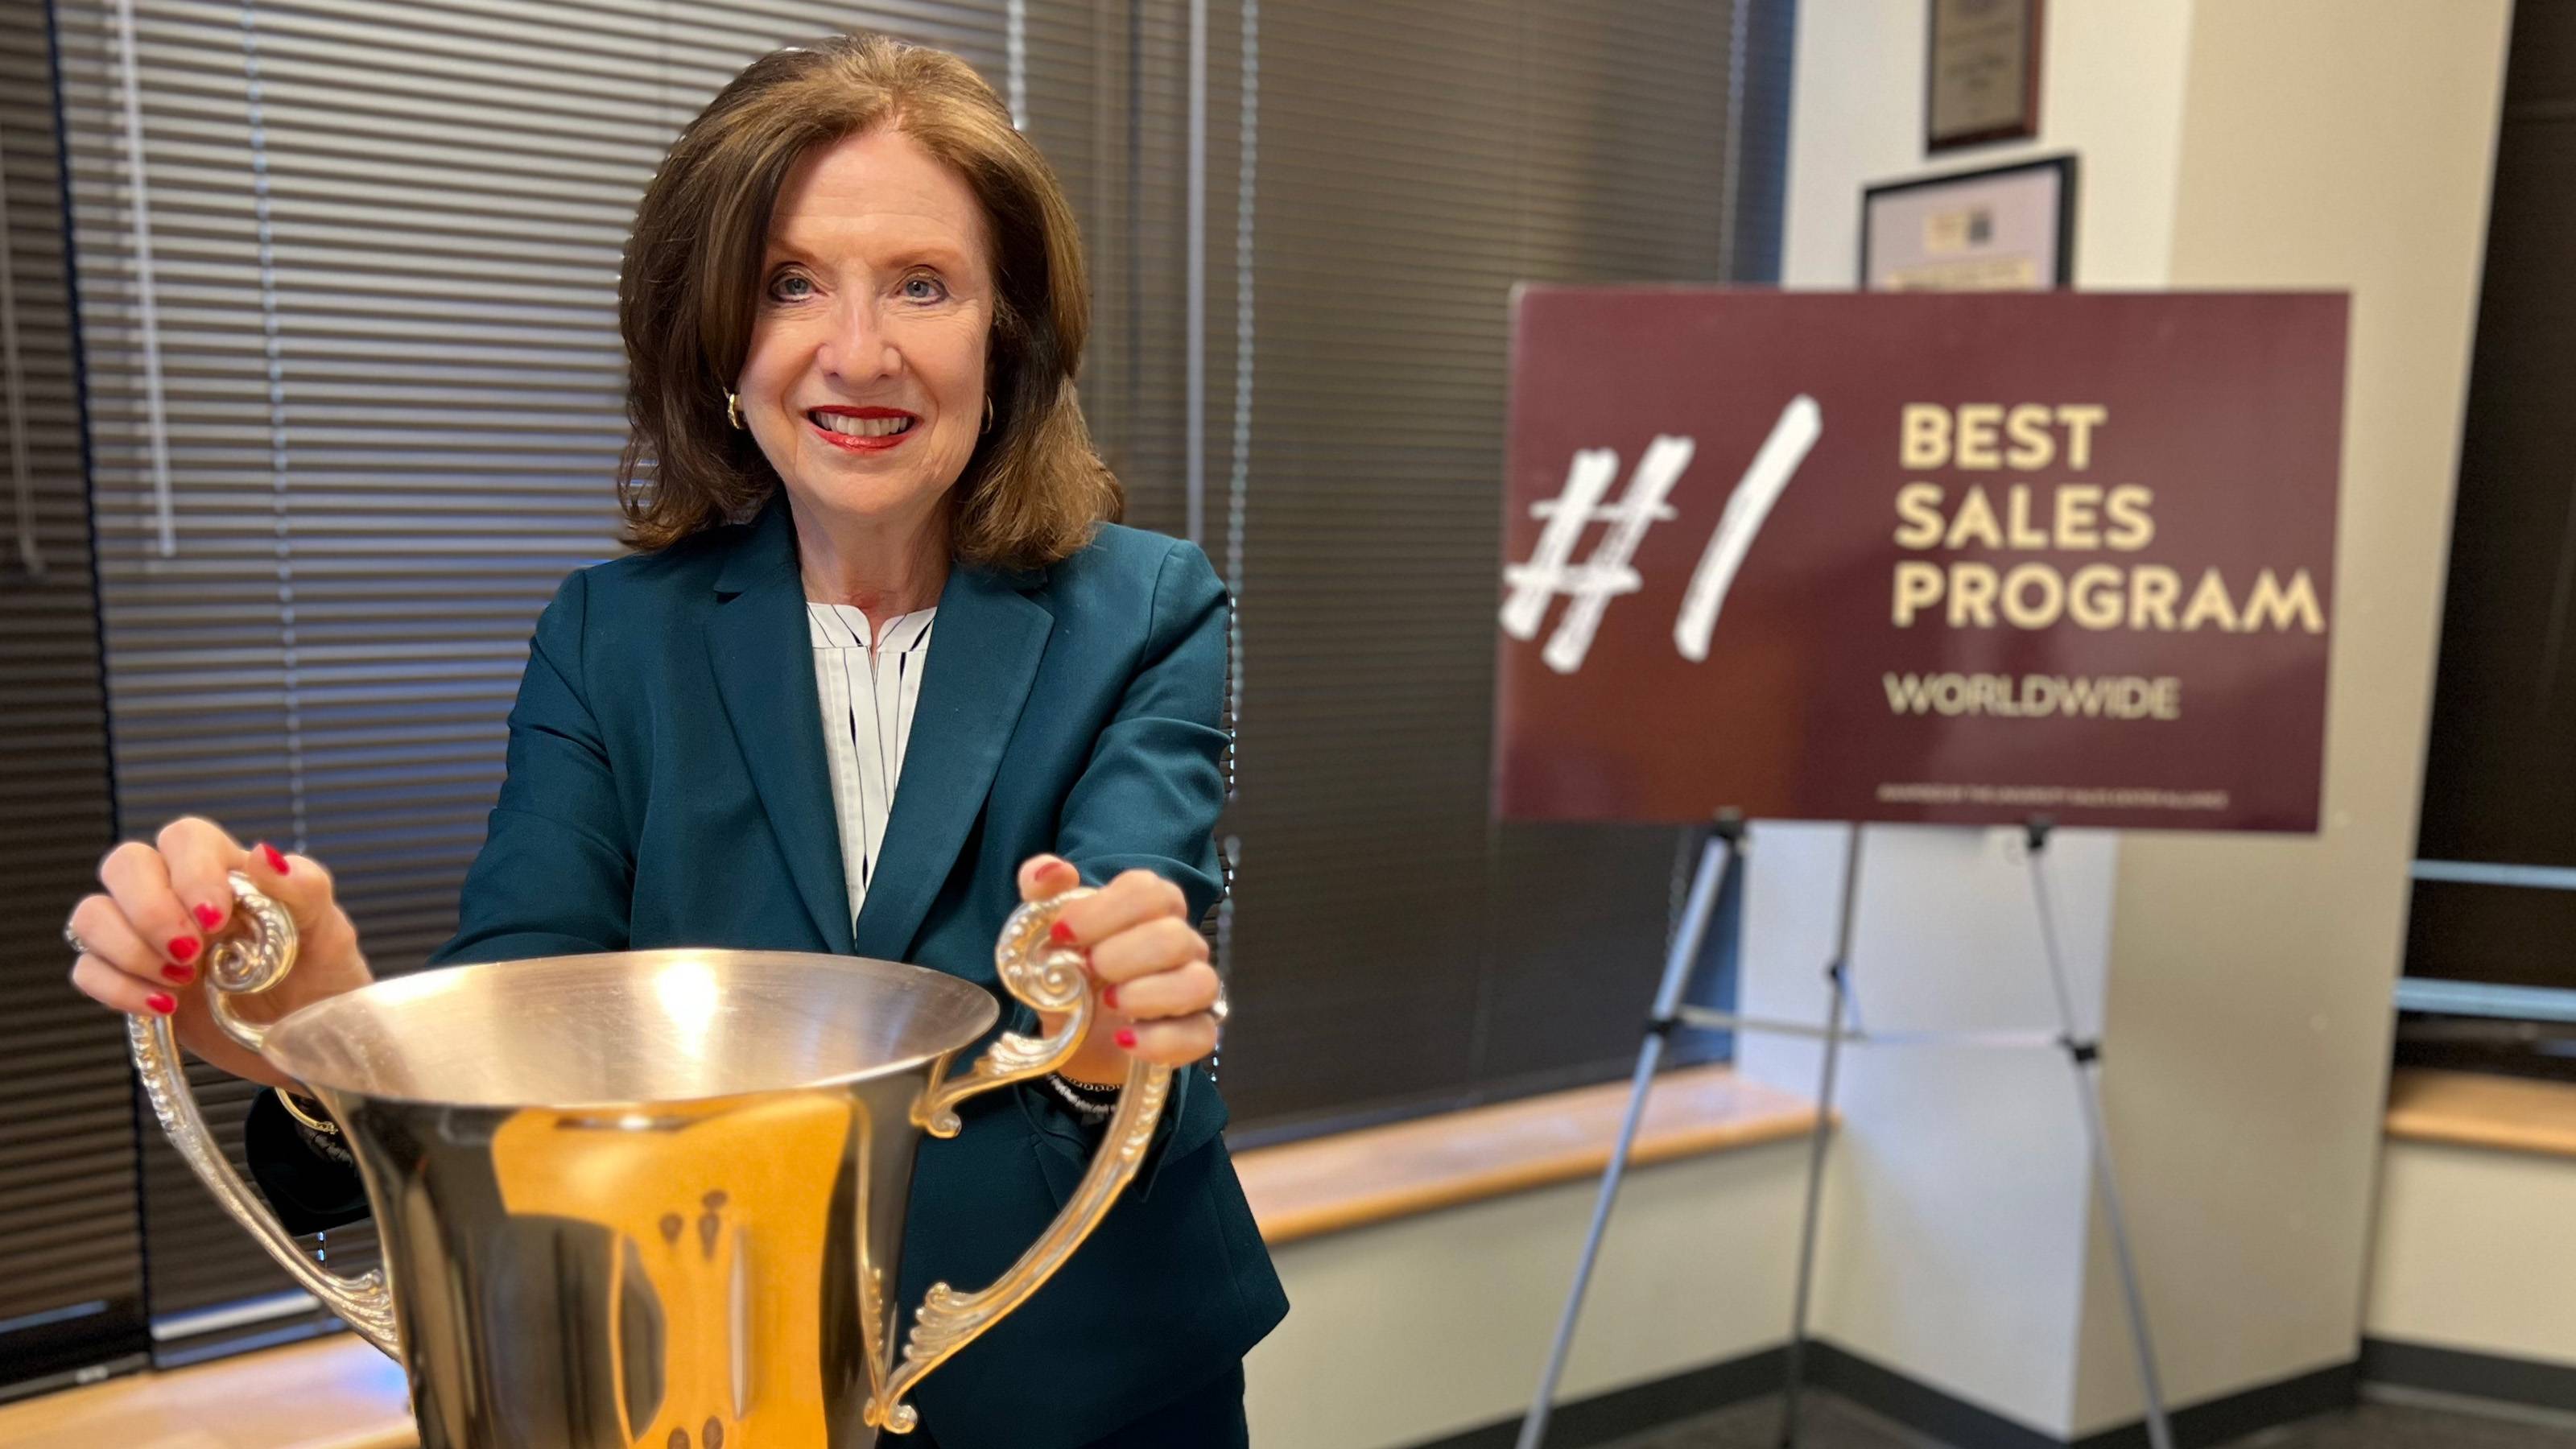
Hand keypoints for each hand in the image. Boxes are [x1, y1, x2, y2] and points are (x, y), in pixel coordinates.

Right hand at [67, 817, 373, 1089]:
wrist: (308, 1041)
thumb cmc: (322, 976)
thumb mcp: (329, 933)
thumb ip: (303, 888)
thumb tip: (263, 853)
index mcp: (227, 870)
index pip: (185, 838)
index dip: (191, 872)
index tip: (217, 919)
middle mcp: (178, 894)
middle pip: (125, 864)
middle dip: (150, 910)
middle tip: (190, 954)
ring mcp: (148, 936)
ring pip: (93, 913)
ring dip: (129, 949)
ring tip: (182, 983)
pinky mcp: (131, 979)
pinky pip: (86, 968)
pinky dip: (116, 988)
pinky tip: (163, 1007)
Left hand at [1018, 855, 1221, 1083]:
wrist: (1074, 1035)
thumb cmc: (1069, 972)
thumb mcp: (1044, 931)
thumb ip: (1042, 890)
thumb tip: (1051, 871)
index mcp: (1149, 909)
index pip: (1149, 891)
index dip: (1104, 911)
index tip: (1062, 933)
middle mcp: (1181, 944)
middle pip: (1174, 936)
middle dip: (1122, 955)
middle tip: (1087, 970)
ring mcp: (1193, 990)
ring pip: (1199, 982)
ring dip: (1147, 994)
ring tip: (1108, 1002)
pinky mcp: (1195, 1035)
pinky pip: (1199, 1035)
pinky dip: (1159, 1039)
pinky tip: (1123, 1039)